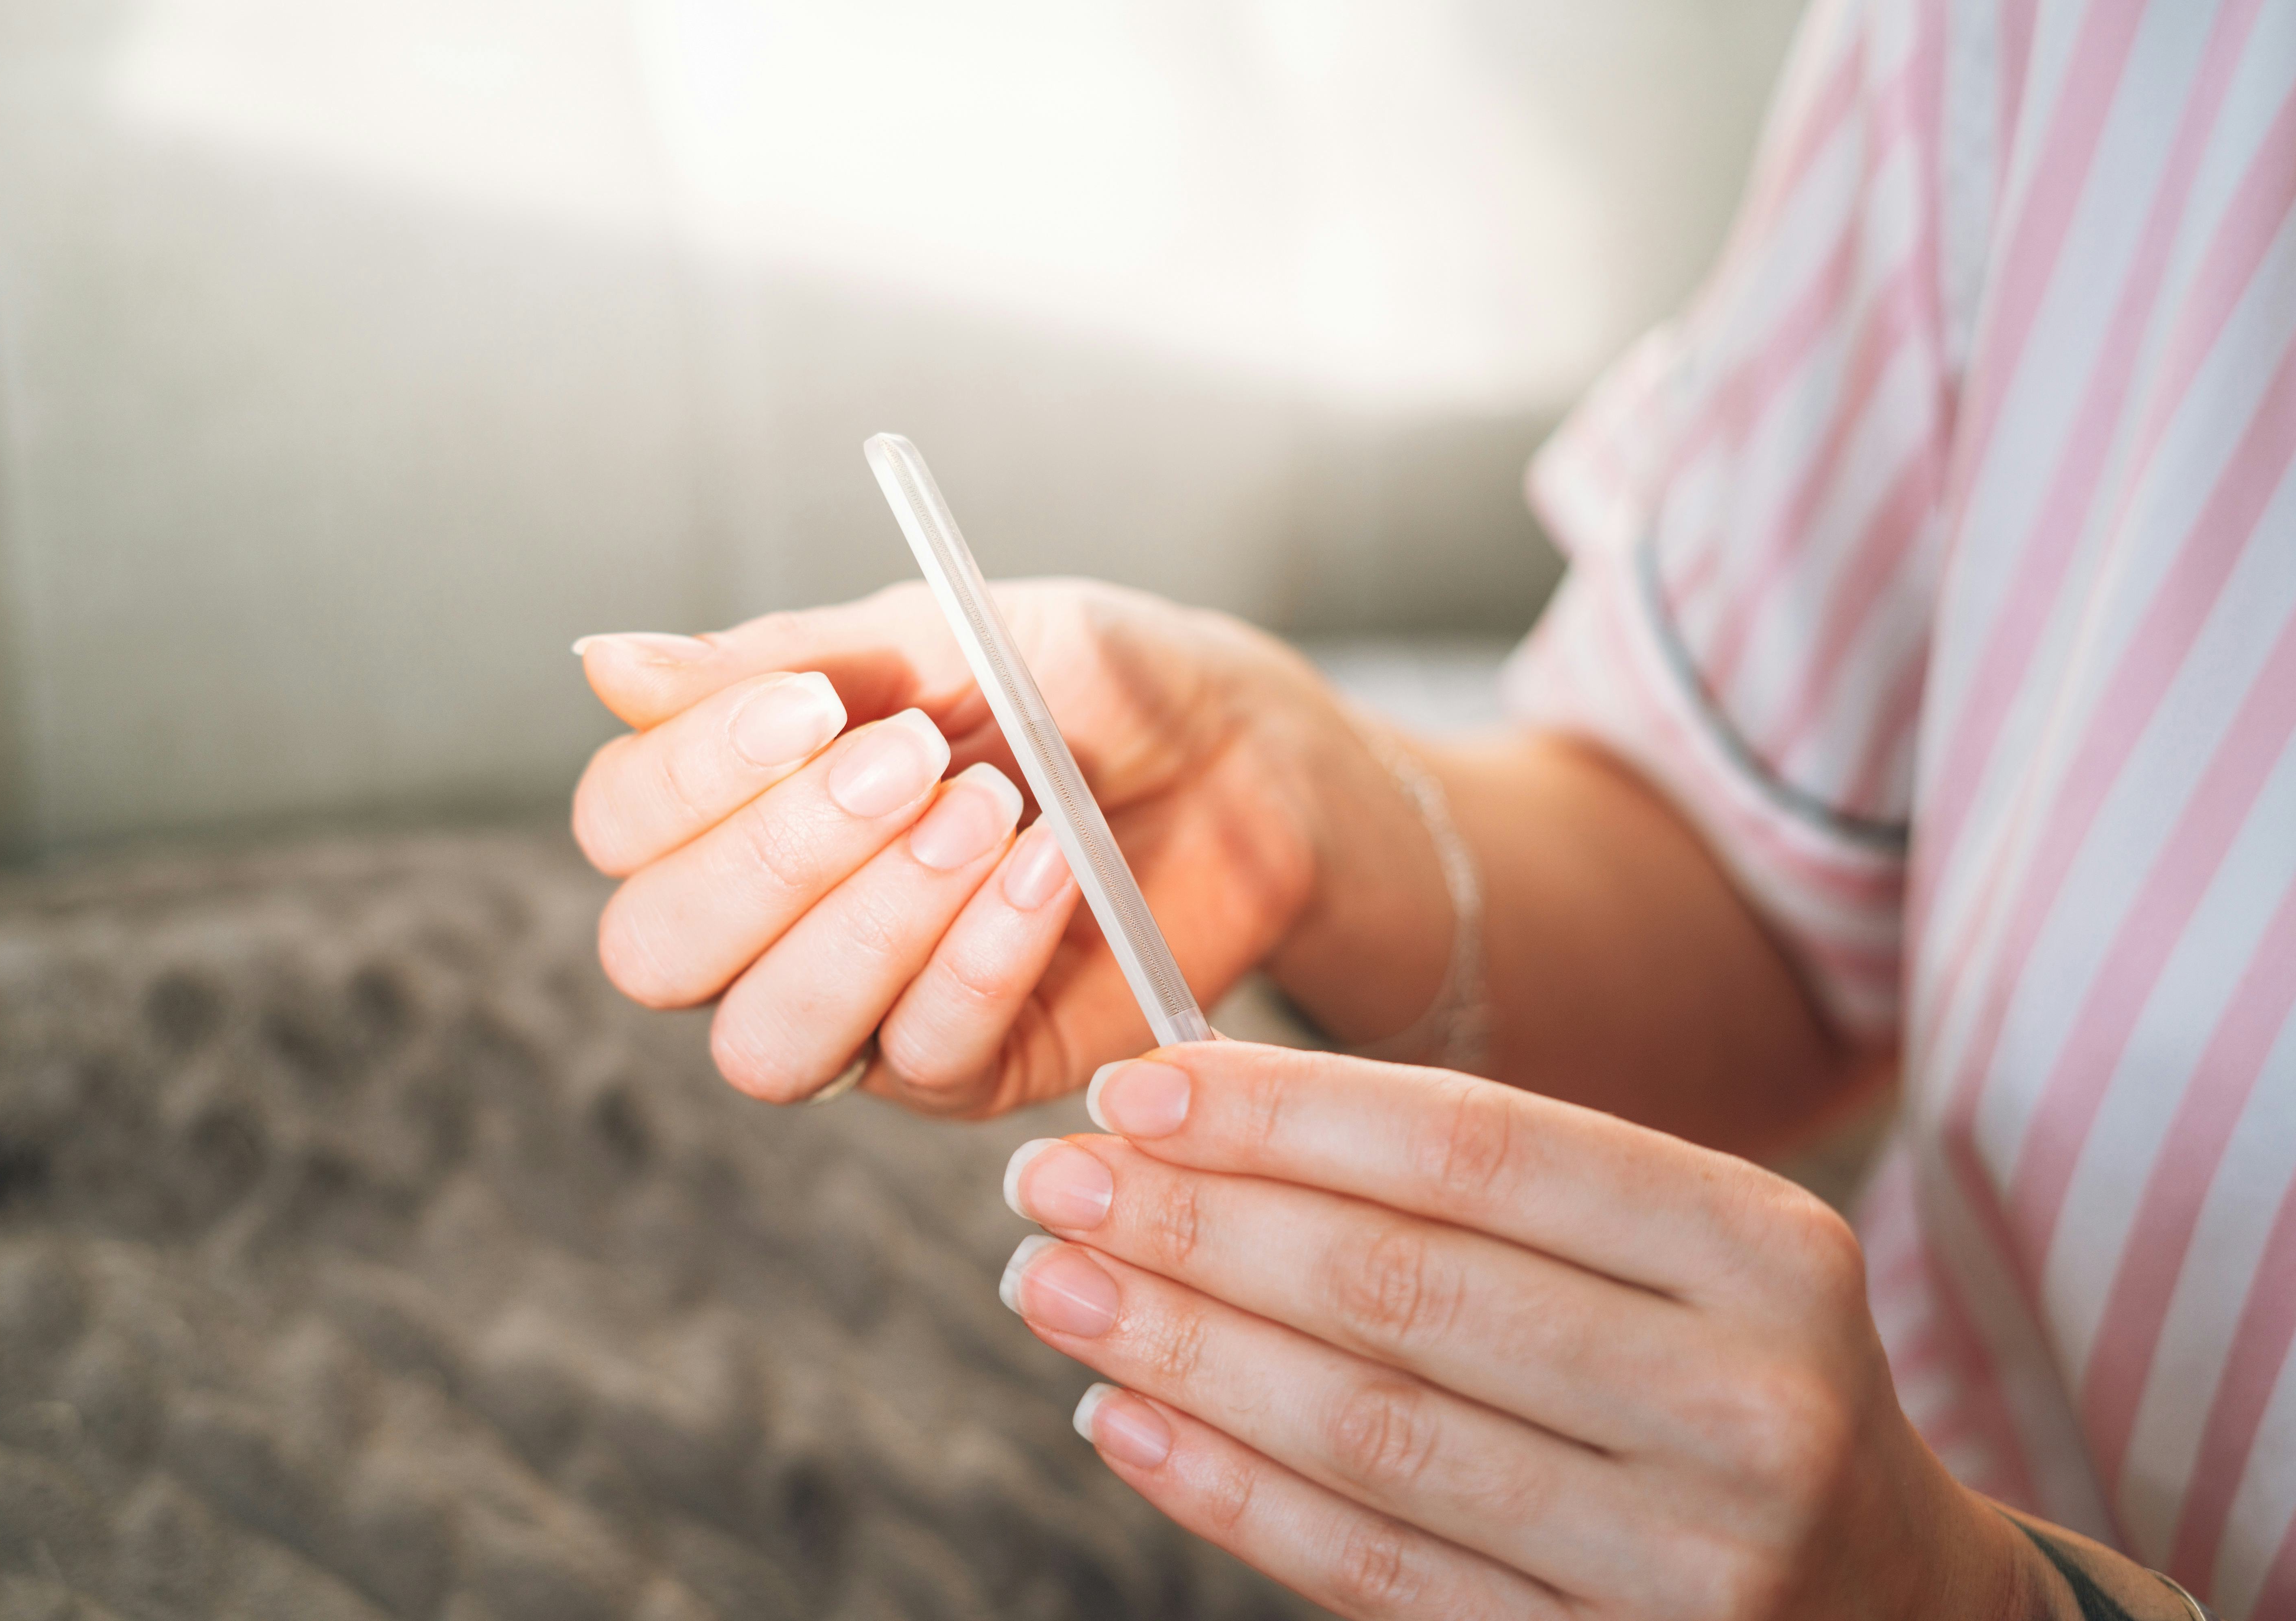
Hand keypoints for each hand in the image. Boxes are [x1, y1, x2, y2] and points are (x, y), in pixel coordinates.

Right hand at [570, 582, 1414, 1115]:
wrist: (1237, 751)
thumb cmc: (1077, 684)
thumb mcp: (937, 638)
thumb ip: (779, 664)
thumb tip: (601, 664)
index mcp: (731, 811)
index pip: (620, 825)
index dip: (694, 774)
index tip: (817, 702)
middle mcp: (764, 933)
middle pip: (658, 953)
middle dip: (778, 856)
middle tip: (914, 760)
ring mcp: (859, 1018)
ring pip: (768, 1044)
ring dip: (873, 924)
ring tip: (990, 814)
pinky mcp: (965, 1075)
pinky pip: (925, 1057)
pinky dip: (983, 958)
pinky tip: (1050, 872)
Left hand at [998, 1041, 2067, 1619]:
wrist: (1885, 1598)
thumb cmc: (1727, 1373)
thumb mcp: (1674, 1251)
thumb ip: (1481, 1192)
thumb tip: (1201, 1124)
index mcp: (1760, 1248)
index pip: (1475, 1148)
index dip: (1284, 1114)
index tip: (1137, 1089)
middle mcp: (1743, 1400)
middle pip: (1405, 1288)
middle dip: (1198, 1223)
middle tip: (1051, 1180)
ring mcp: (1687, 1561)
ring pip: (1370, 1434)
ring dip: (1182, 1353)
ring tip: (1054, 1285)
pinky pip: (1378, 1573)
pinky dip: (1231, 1496)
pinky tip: (1122, 1423)